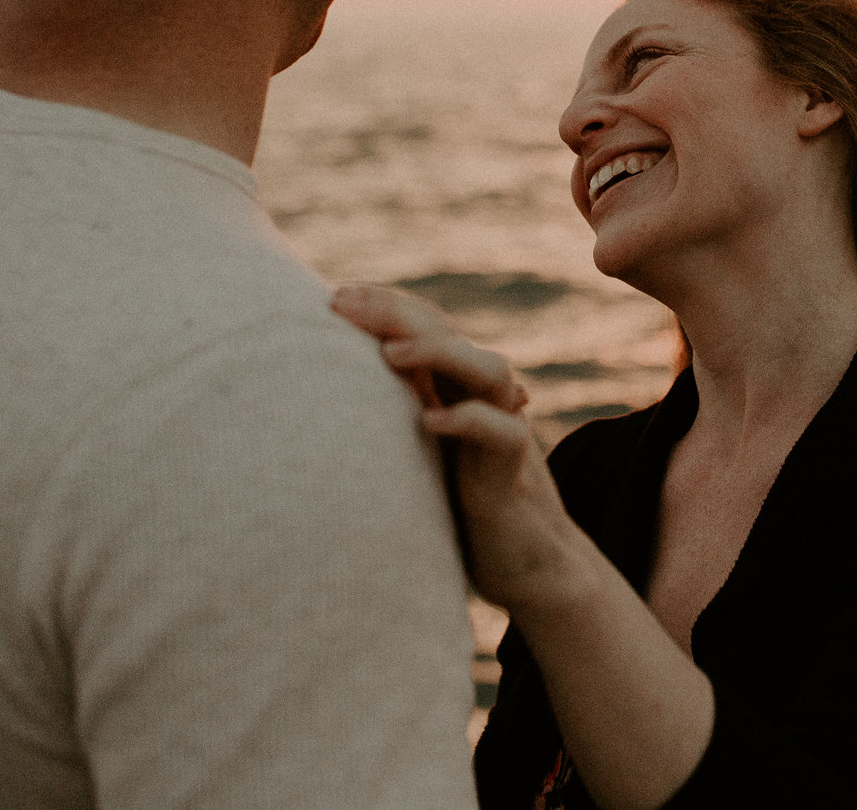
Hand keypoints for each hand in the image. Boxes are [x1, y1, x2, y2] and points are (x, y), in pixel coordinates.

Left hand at [330, 285, 596, 617]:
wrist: (526, 560)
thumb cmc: (459, 506)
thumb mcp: (418, 452)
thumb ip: (394, 415)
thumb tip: (330, 398)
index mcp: (454, 389)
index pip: (426, 326)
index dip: (386, 305)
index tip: (335, 296)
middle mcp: (480, 399)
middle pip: (449, 334)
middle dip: (396, 313)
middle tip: (342, 303)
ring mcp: (502, 429)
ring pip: (486, 369)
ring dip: (438, 353)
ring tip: (388, 354)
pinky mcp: (512, 470)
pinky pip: (502, 433)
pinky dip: (469, 420)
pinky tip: (429, 422)